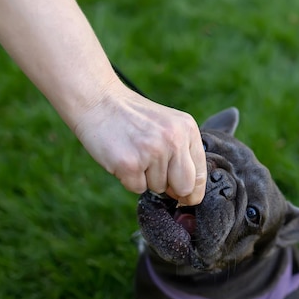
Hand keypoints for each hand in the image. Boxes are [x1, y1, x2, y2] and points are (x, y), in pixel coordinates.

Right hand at [73, 82, 206, 205]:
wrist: (97, 100)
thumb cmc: (132, 117)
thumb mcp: (167, 125)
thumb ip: (182, 152)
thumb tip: (188, 193)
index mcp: (187, 129)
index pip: (201, 173)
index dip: (194, 191)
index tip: (186, 197)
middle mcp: (174, 140)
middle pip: (185, 187)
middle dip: (172, 190)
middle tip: (154, 173)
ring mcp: (153, 152)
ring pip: (158, 188)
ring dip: (145, 179)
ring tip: (133, 153)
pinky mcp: (130, 164)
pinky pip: (137, 188)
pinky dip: (128, 180)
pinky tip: (123, 158)